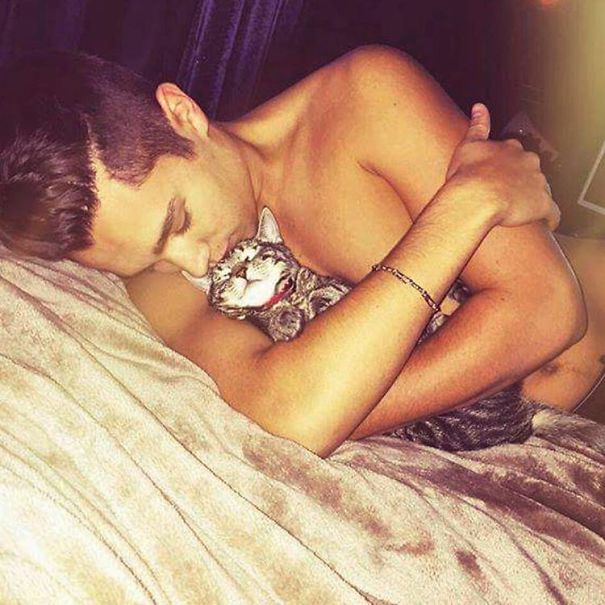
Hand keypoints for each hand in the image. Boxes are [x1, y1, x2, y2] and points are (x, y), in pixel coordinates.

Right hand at [444, 103, 559, 230]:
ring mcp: (537, 183)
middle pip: (531, 171)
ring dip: (532, 198)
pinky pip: (552, 212)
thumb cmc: (467, 175)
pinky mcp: (542, 204)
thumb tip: (479, 107)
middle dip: (522, 180)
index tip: (499, 175)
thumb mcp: (468, 145)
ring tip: (518, 211)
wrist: (474, 197)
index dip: (507, 166)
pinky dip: (550, 218)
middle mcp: (528, 162)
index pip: (515, 155)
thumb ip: (477, 125)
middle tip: (506, 194)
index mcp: (511, 149)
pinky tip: (545, 223)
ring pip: (541, 189)